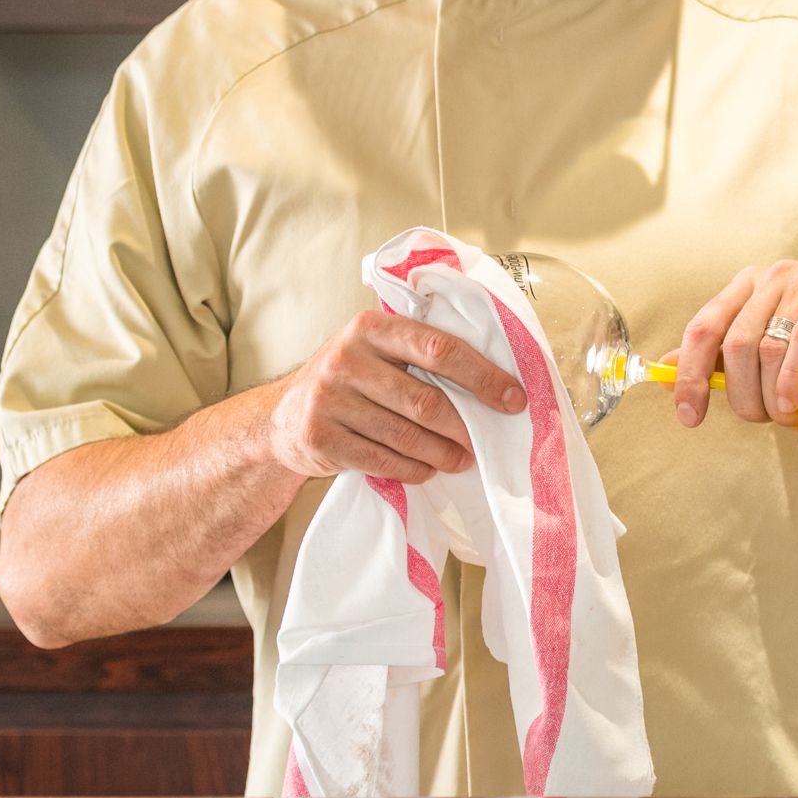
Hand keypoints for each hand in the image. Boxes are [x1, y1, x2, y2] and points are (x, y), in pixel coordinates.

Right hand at [262, 309, 529, 485]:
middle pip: (426, 400)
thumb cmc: (349, 381)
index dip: (484, 376)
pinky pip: (383, 460)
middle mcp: (347, 358)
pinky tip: (429, 469)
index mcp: (371, 327)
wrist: (282, 419)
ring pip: (407, 435)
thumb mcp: (374, 350)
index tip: (514, 399)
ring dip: (444, 453)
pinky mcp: (321, 438)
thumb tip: (495, 377)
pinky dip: (414, 469)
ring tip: (463, 459)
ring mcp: (329, 399)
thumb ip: (418, 350)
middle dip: (465, 426)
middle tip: (487, 442)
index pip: (440, 348)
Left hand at [668, 261, 797, 430]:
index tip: (688, 416)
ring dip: (772, 394)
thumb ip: (723, 363)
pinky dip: (794, 377)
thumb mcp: (770, 366)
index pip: (702, 328)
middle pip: (734, 343)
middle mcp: (774, 275)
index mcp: (749, 287)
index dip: (688, 375)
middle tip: (763, 420)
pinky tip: (797, 402)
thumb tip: (664, 372)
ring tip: (788, 416)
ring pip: (767, 345)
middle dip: (742, 395)